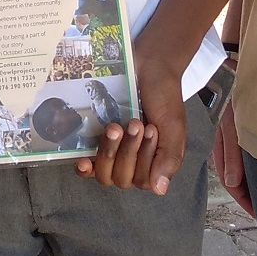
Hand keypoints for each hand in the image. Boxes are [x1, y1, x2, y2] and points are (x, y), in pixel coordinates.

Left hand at [77, 55, 182, 192]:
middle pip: (122, 179)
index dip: (144, 158)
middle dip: (128, 152)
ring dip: (110, 152)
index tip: (151, 129)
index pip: (143, 181)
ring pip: (105, 174)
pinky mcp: (97, 142)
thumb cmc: (164, 96)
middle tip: (135, 123)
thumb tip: (159, 190)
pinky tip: (83, 159)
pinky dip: (86, 166)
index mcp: (155, 162)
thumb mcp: (173, 126)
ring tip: (117, 125)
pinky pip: (89, 166)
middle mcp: (134, 162)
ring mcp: (114, 153)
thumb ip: (169, 156)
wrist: (149, 65)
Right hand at [211, 93, 251, 214]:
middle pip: (238, 180)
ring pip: (246, 168)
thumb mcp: (233, 123)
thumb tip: (232, 183)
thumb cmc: (233, 92)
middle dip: (252, 197)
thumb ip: (232, 152)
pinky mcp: (245, 131)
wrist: (235, 67)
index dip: (245, 202)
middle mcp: (229, 147)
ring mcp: (237, 139)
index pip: (232, 184)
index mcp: (222, 149)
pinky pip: (251, 156)